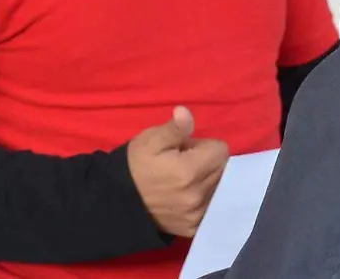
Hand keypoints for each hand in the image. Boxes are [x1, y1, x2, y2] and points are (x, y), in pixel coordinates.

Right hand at [126, 106, 229, 238]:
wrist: (117, 199)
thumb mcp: (152, 140)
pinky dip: (203, 201)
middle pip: (222, 170)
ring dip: (207, 182)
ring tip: (183, 180)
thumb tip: (186, 112)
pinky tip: (186, 196)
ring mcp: (196, 214)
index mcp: (190, 171)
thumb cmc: (136, 164)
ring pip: (218, 189)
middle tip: (183, 163)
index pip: (221, 151)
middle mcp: (197, 195)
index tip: (186, 150)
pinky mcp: (192, 227)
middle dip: (207, 163)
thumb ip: (174, 128)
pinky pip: (211, 209)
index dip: (204, 146)